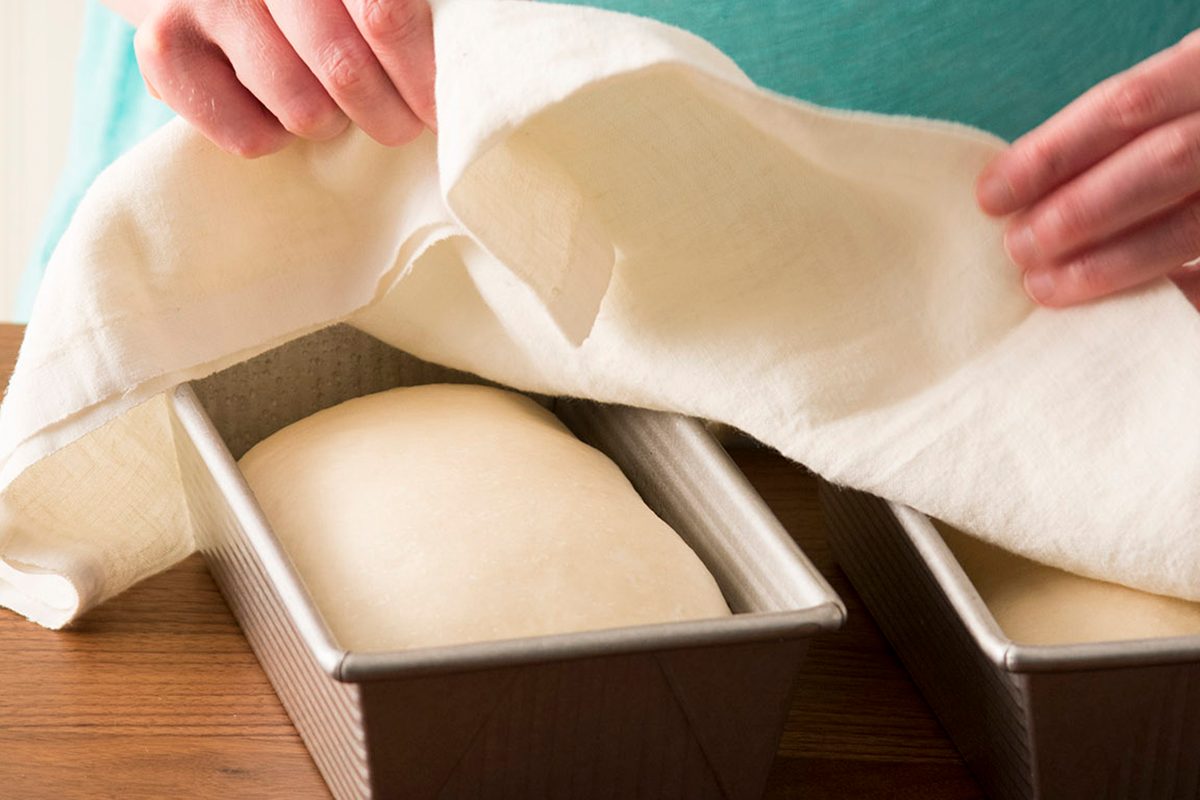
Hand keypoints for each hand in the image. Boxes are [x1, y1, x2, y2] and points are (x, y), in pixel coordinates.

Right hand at [133, 0, 435, 157]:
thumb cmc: (321, 3)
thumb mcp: (360, 2)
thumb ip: (406, 16)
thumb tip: (467, 69)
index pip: (387, 14)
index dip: (424, 75)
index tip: (439, 106)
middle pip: (345, 70)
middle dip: (387, 116)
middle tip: (399, 122)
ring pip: (303, 110)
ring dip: (327, 122)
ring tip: (325, 102)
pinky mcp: (164, 47)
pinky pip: (250, 137)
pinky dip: (272, 137)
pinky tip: (272, 108)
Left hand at [976, 32, 1199, 307]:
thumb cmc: (1172, 129)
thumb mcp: (1153, 111)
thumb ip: (1109, 141)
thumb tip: (1012, 195)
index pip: (1125, 106)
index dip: (1053, 153)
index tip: (991, 195)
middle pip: (1163, 160)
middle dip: (1081, 209)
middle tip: (1018, 246)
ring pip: (1190, 223)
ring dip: (1111, 260)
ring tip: (1045, 284)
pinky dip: (1166, 290)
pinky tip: (1111, 309)